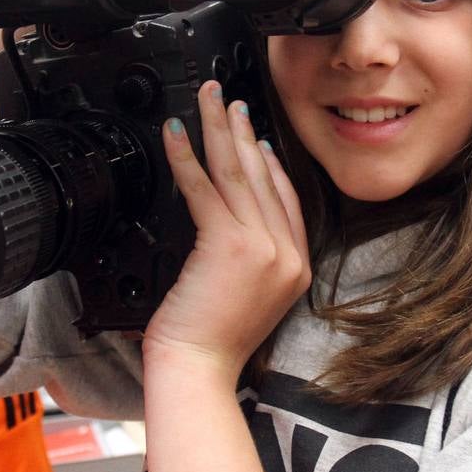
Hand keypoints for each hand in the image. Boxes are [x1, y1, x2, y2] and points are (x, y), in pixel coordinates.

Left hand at [143, 81, 310, 386]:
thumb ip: (250, 260)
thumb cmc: (210, 344)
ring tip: (207, 100)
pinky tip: (176, 133)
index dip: (267, 161)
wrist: (200, 372)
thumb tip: (228, 220)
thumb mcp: (245, 297)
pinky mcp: (230, 244)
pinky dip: (187, 156)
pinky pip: (206, 187)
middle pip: (263, 176)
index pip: (286, 199)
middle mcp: (287, 253)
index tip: (253, 136)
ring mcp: (264, 247)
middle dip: (243, 132)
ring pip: (238, 173)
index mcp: (295, 266)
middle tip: (227, 99)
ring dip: (219, 129)